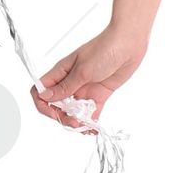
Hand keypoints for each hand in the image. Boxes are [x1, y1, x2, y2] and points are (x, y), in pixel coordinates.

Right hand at [31, 25, 147, 131]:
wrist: (129, 44)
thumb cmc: (105, 49)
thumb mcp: (83, 70)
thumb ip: (65, 86)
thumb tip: (45, 97)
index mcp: (61, 73)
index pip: (41, 91)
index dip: (43, 105)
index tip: (54, 113)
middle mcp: (70, 82)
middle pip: (57, 106)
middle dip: (62, 117)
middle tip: (75, 123)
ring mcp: (84, 89)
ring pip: (73, 111)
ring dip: (76, 122)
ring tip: (85, 128)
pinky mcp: (99, 94)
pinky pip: (90, 112)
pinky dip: (90, 122)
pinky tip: (93, 128)